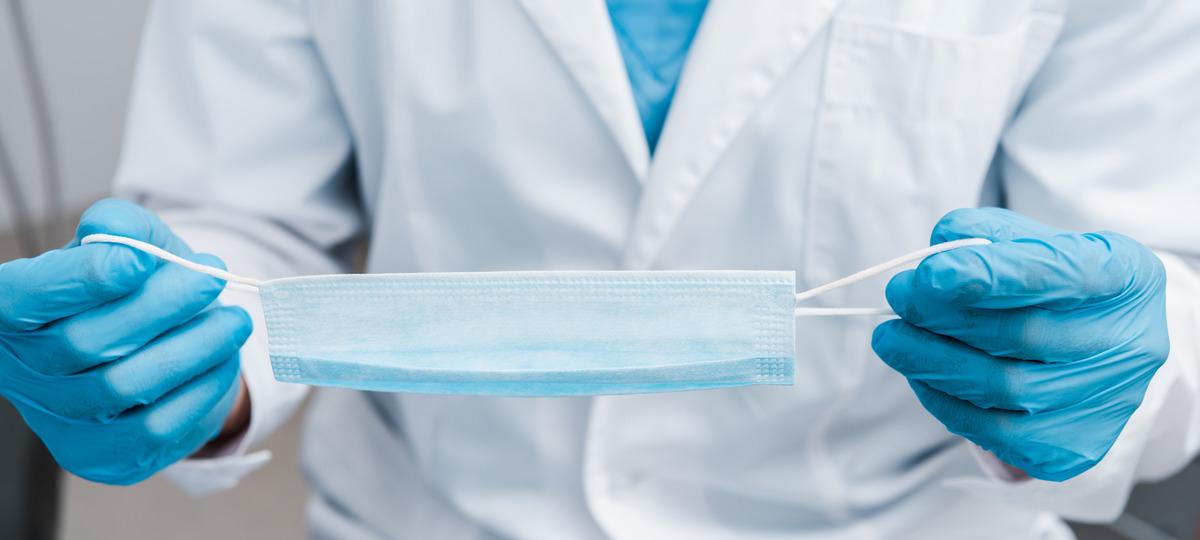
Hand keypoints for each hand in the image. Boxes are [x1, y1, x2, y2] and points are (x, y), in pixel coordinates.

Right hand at [0, 199, 251, 484]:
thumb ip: (121, 227)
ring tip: (234, 320)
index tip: (140, 259)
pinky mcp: (101, 454)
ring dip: (192, 348)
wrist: (156, 353)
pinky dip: (199, 388)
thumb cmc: (132, 293)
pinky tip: (223, 359)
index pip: (26, 296)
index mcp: (14, 311)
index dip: (81, 279)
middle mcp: (24, 370)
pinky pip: (156, 425)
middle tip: (213, 277)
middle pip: (86, 342)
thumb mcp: (127, 246)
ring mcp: (59, 419)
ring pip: (126, 386)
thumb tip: (116, 229)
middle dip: (160, 306)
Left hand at [871, 208, 1168, 480]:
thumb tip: (941, 243)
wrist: (1097, 347)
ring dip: (930, 360)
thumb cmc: (1055, 284)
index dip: (991, 275)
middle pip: (1022, 335)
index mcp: (1125, 278)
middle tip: (897, 295)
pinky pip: (993, 431)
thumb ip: (988, 235)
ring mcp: (1105, 402)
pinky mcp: (1073, 447)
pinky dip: (944, 400)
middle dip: (943, 317)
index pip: (1059, 275)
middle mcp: (1128, 345)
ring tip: (891, 336)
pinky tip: (920, 374)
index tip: (929, 273)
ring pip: (1002, 387)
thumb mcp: (1035, 242)